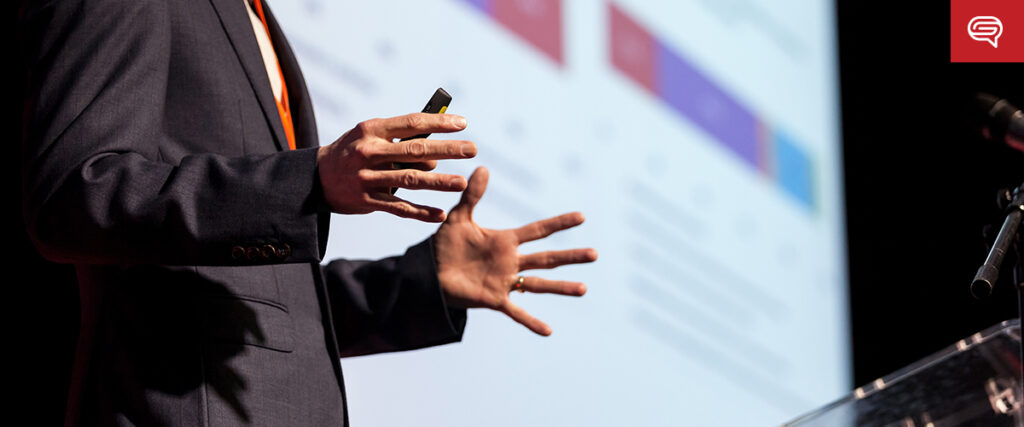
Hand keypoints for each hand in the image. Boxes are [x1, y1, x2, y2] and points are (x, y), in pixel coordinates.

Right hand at [317, 113, 476, 221]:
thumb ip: (399, 140)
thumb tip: (437, 152)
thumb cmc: (353, 152)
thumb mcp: (369, 136)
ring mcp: (367, 178)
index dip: (439, 123)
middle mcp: (369, 152)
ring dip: (439, 182)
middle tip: (472, 149)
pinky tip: (440, 214)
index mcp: (371, 130)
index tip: (463, 124)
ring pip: (411, 180)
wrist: (316, 178)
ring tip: (462, 183)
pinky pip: (399, 208)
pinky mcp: (367, 201)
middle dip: (447, 150)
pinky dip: (421, 212)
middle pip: (415, 150)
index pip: (411, 123)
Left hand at [433, 167, 597, 335]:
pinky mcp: (494, 299)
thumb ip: (472, 195)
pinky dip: (531, 321)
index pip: (538, 230)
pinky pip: (516, 312)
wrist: (428, 272)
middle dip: (570, 256)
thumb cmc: (443, 245)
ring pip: (539, 284)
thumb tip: (483, 167)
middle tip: (595, 254)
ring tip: (584, 289)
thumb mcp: (458, 218)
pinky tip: (549, 331)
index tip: (581, 217)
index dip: (559, 223)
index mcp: (505, 241)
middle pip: (547, 258)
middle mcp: (511, 262)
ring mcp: (505, 281)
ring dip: (561, 287)